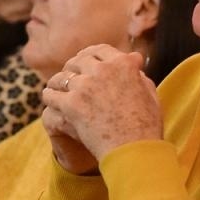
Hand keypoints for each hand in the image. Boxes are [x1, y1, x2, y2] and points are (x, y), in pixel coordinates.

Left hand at [39, 45, 161, 170]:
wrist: (133, 149)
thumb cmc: (146, 126)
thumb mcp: (150, 93)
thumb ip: (138, 74)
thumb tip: (133, 59)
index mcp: (122, 64)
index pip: (100, 50)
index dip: (91, 55)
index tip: (86, 61)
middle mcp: (102, 70)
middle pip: (78, 61)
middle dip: (73, 67)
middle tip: (69, 76)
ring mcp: (85, 86)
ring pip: (61, 77)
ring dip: (59, 82)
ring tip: (56, 88)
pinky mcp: (71, 104)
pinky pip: (51, 94)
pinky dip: (50, 96)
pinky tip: (50, 99)